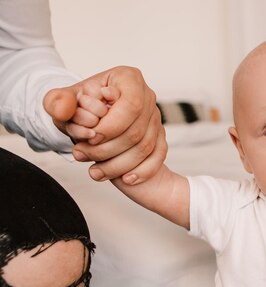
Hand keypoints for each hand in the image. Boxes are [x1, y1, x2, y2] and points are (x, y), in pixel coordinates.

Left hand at [44, 66, 166, 184]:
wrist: (90, 116)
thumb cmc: (80, 106)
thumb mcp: (62, 100)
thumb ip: (57, 102)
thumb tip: (64, 110)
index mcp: (128, 78)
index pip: (130, 106)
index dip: (111, 127)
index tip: (90, 138)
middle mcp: (147, 96)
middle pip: (136, 131)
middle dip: (108, 149)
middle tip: (83, 155)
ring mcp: (155, 117)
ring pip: (145, 147)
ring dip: (119, 165)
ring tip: (94, 171)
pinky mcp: (159, 135)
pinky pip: (157, 157)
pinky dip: (142, 171)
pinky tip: (125, 180)